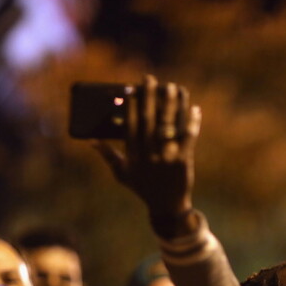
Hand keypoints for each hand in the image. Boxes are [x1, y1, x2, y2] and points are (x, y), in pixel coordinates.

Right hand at [94, 75, 201, 235]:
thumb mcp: (122, 173)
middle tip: (150, 79)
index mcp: (133, 155)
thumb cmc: (143, 188)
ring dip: (172, 104)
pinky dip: (192, 122)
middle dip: (150, 98)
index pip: (130, 125)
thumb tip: (90, 140)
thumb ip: (108, 155)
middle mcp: (149, 154)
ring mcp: (167, 157)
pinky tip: (194, 108)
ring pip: (169, 125)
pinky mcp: (184, 161)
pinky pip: (188, 137)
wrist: (167, 206)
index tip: (132, 89)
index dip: (131, 107)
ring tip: (173, 87)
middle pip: (149, 120)